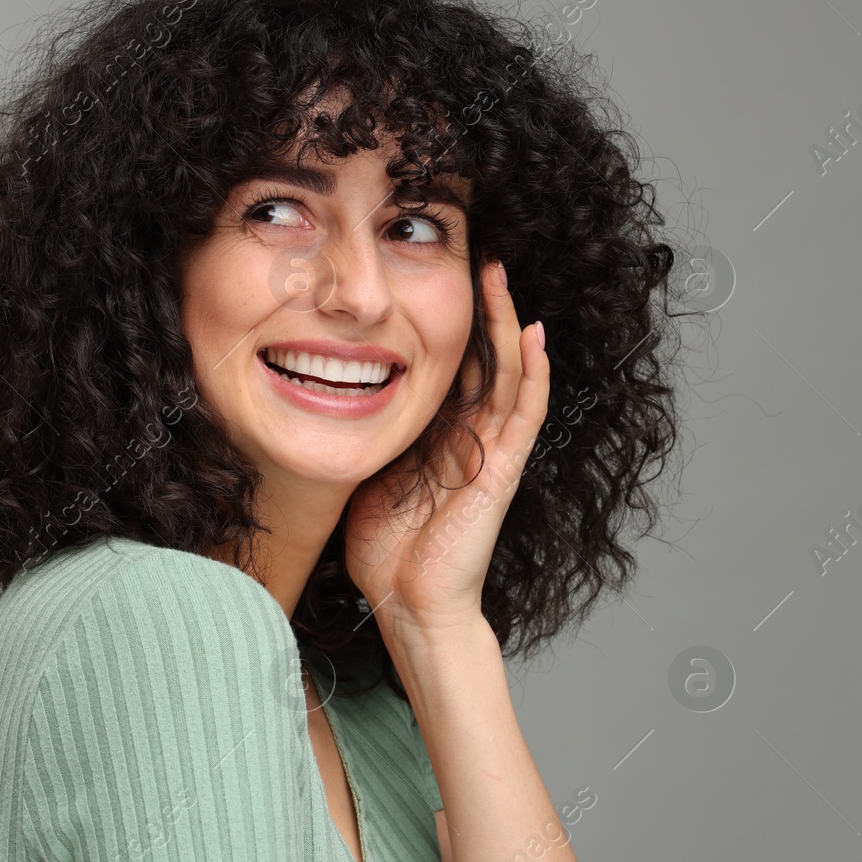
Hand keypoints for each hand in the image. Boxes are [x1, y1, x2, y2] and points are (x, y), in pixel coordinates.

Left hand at [343, 259, 549, 647]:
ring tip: (503, 277)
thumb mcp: (366, 473)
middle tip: (480, 258)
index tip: (434, 279)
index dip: (446, 325)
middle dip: (481, 309)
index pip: (449, 367)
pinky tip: (534, 335)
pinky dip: (533, 373)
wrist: (408, 603)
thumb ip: (365, 435)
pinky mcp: (503, 469)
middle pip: (483, 359)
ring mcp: (490, 451)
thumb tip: (328, 396)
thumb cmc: (385, 551)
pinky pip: (525, 412)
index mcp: (437, 437)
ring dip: (508, 324)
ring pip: (508, 373)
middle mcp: (469, 437)